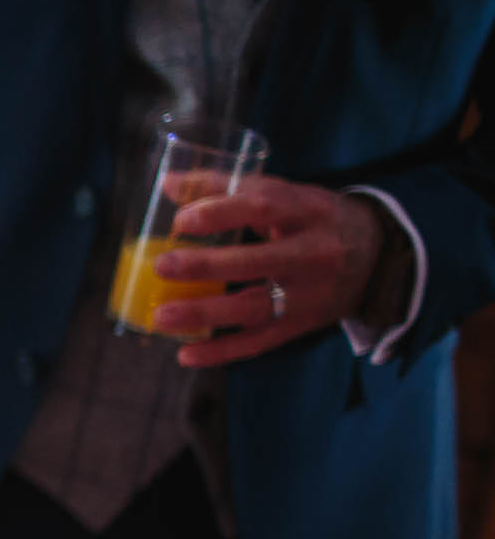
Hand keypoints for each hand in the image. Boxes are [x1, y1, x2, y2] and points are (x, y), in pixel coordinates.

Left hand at [151, 176, 384, 368]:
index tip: (182, 221)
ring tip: (160, 317)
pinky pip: (259, 342)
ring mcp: (308, 294)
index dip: (221, 212)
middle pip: (257, 261)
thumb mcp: (285, 195)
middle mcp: (312, 253)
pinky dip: (221, 351)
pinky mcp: (301, 325)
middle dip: (207, 266)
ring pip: (255, 307)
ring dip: (205, 314)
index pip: (264, 206)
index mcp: (307, 211)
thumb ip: (228, 188)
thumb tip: (169, 184)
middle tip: (162, 266)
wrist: (379, 257)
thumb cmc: (314, 219)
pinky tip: (185, 354)